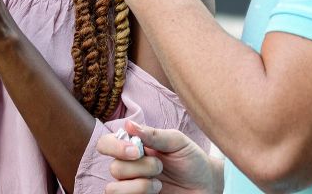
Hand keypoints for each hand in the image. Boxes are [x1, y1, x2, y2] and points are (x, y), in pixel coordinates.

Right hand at [97, 121, 219, 193]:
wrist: (206, 184)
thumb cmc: (191, 160)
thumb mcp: (177, 142)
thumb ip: (154, 134)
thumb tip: (128, 124)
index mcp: (134, 148)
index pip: (106, 144)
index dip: (114, 146)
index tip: (136, 149)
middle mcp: (129, 167)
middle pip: (114, 167)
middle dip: (140, 167)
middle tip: (160, 166)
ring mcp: (132, 187)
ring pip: (113, 189)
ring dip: (138, 185)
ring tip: (158, 183)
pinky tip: (156, 192)